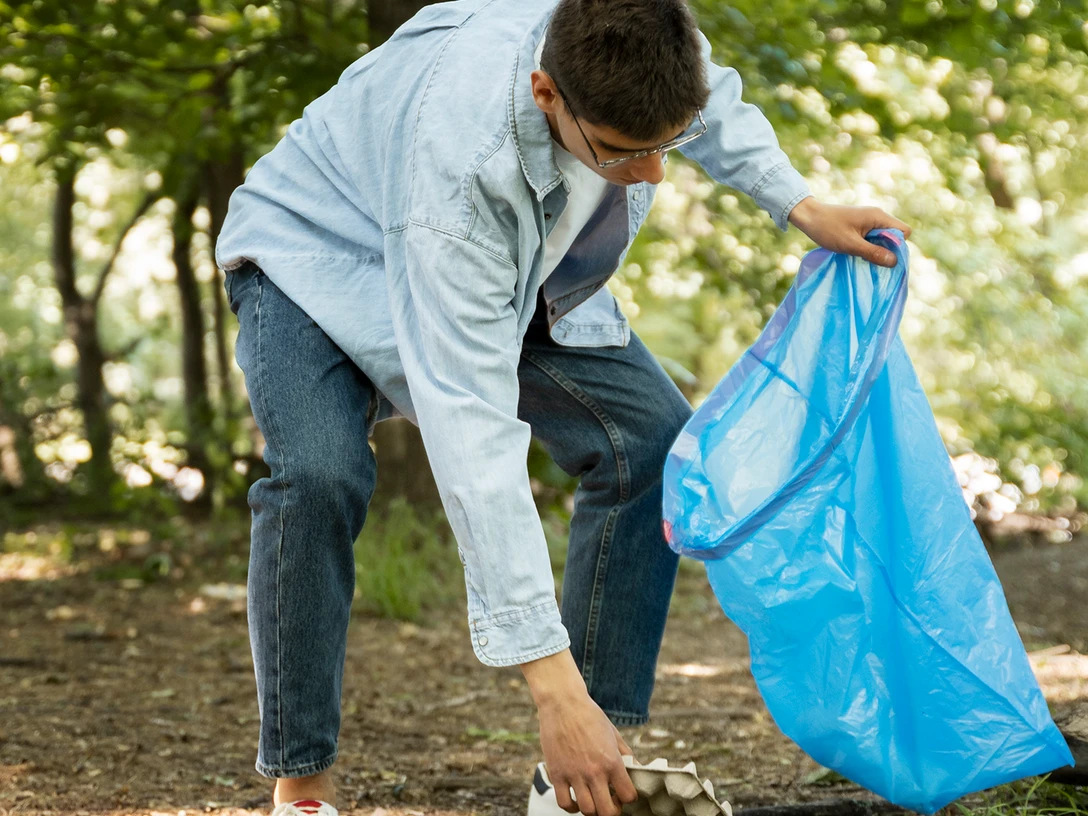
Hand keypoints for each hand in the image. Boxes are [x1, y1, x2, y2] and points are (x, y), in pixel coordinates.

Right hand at [521, 650, 637, 815]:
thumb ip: (626, 754)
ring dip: (591, 809)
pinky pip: (564, 802)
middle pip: (607, 812)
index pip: (628, 796)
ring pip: (586, 810)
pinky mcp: (557, 774)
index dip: (627, 798)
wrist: (563, 702)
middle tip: (609, 803)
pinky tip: (574, 798)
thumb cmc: (589, 715)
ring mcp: (574, 774)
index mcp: (612, 761)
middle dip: (611, 811)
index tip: (622, 793)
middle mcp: (594, 771)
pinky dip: (571, 807)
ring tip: (591, 799)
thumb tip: (637, 769)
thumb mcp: (613, 733)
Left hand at [787, 196, 911, 267]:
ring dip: (876, 249)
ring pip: (883, 238)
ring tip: (862, 257)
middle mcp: (877, 216)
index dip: (898, 246)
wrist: (808, 216)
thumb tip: (894, 262)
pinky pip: (872, 237)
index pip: (904, 231)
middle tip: (871, 260)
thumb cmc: (828, 229)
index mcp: (878, 217)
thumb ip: (872, 252)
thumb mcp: (850, 244)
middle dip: (887, 249)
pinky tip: (857, 253)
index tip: (884, 257)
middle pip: (894, 235)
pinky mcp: (860, 225)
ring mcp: (868, 220)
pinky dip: (868, 246)